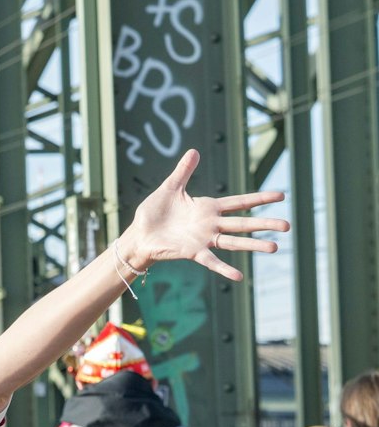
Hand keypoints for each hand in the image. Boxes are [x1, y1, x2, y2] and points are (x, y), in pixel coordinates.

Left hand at [117, 150, 287, 278]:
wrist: (138, 234)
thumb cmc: (153, 212)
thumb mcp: (170, 188)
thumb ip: (184, 171)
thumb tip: (194, 151)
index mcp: (208, 208)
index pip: (240, 201)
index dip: (260, 198)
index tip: (281, 195)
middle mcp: (211, 225)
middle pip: (243, 223)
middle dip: (265, 223)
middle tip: (288, 225)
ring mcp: (203, 239)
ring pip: (234, 242)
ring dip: (253, 245)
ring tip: (275, 247)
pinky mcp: (192, 252)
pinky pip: (211, 261)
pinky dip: (224, 269)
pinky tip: (239, 276)